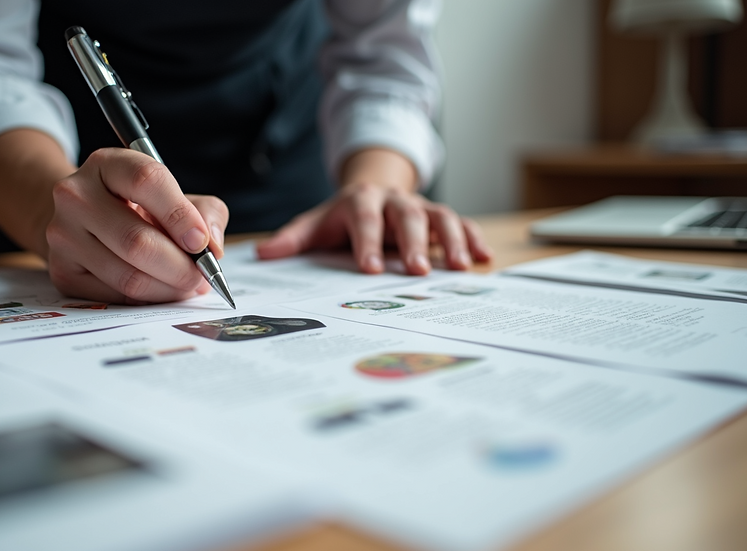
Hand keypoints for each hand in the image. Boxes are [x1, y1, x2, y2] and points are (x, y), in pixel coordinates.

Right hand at [0, 130, 227, 304]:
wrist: (85, 219)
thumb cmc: (140, 206)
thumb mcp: (175, 194)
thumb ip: (205, 213)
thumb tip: (213, 249)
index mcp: (107, 164)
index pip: (145, 181)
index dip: (180, 214)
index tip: (202, 242)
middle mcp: (76, 195)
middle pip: (135, 240)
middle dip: (179, 266)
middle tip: (203, 276)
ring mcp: (63, 234)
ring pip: (127, 275)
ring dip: (168, 288)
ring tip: (187, 284)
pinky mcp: (62, 270)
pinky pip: (115, 295)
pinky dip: (148, 298)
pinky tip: (161, 289)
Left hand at [256, 148, 491, 273]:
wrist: (371, 189)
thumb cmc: (341, 217)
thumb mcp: (315, 224)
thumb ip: (293, 240)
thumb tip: (262, 255)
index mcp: (360, 201)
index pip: (364, 220)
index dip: (368, 243)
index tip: (370, 268)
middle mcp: (394, 201)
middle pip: (407, 217)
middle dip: (415, 243)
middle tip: (419, 271)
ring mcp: (421, 207)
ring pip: (440, 217)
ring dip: (452, 241)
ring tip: (461, 267)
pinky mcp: (440, 216)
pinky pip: (461, 223)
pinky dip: (473, 238)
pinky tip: (484, 258)